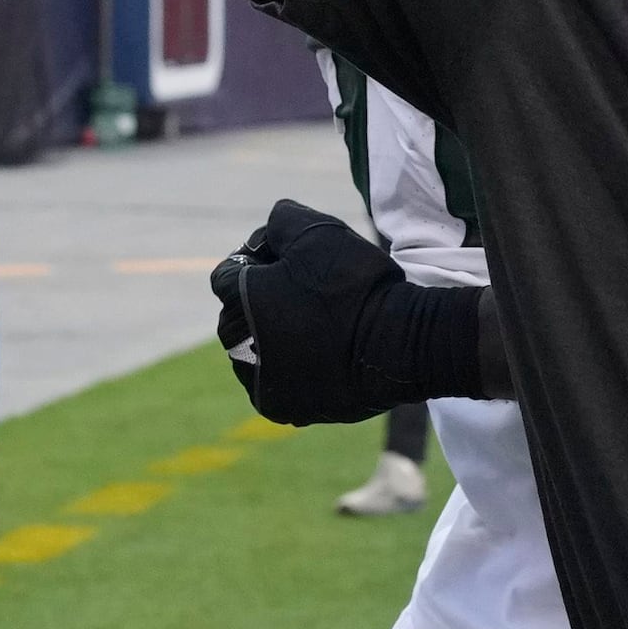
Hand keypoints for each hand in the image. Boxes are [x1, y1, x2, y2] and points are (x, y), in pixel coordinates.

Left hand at [212, 198, 483, 426]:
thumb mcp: (317, 231)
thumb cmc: (355, 285)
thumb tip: (268, 229)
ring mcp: (260, 381)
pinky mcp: (284, 408)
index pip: (229, 273)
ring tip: (315, 326)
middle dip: (260, 301)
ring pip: (254, 352)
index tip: (291, 262)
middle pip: (237, 315)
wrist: (398, 345)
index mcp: (238, 300)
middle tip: (306, 293)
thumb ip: (282, 220)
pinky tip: (318, 355)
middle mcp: (238, 345)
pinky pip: (277, 382)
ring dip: (272, 338)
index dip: (260, 262)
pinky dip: (290, 369)